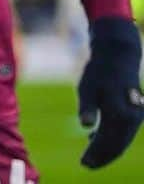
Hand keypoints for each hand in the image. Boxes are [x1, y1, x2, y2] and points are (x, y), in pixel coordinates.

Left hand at [77, 17, 142, 168]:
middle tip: (86, 164)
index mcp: (119, 115)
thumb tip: (84, 125)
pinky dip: (113, 139)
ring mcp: (136, 117)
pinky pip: (125, 132)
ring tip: (91, 155)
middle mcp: (131, 119)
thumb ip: (86, 107)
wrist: (118, 56)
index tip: (84, 163)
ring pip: (122, 141)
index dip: (96, 155)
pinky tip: (96, 138)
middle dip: (102, 157)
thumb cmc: (99, 71)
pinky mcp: (136, 113)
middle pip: (117, 146)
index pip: (107, 143)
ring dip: (108, 150)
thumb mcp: (87, 86)